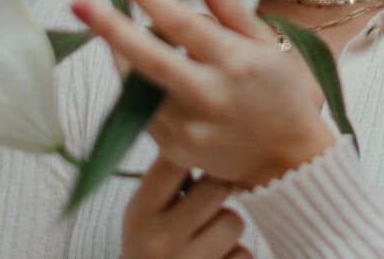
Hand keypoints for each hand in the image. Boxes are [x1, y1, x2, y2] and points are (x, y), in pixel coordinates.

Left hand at [70, 0, 335, 188]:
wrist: (289, 162)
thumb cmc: (280, 91)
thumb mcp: (266, 44)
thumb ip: (231, 9)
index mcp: (234, 62)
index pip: (180, 21)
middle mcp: (209, 96)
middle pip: (147, 59)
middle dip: (108, 28)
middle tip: (76, 2)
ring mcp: (189, 128)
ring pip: (136, 86)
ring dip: (120, 55)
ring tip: (116, 31)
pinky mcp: (175, 149)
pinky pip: (142, 110)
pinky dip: (137, 85)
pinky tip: (145, 70)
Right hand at [121, 151, 250, 258]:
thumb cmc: (149, 246)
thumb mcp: (142, 214)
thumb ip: (165, 181)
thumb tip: (201, 137)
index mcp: (139, 213)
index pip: (176, 161)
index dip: (196, 151)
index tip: (203, 152)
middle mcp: (160, 240)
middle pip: (215, 187)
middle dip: (218, 189)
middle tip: (211, 194)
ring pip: (233, 220)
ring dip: (226, 224)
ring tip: (208, 233)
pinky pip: (244, 253)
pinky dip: (235, 254)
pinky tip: (216, 257)